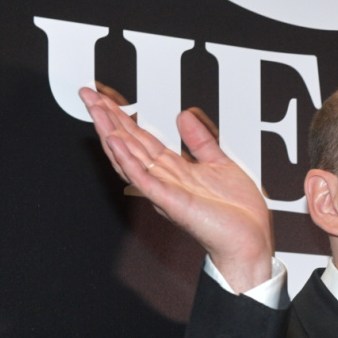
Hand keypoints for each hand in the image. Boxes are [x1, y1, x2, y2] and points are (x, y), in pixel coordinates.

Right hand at [79, 86, 274, 292]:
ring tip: (95, 111)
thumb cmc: (238, 215)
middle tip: (88, 95)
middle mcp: (166, 180)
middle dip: (108, 118)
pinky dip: (128, 160)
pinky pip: (144, 179)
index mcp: (176, 171)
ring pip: (130, 158)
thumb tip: (184, 116)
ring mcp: (165, 191)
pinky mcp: (171, 202)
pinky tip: (116, 142)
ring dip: (111, 133)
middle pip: (129, 144)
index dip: (123, 117)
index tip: (105, 98)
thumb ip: (201, 141)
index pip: (141, 138)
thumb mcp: (221, 164)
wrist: (250, 242)